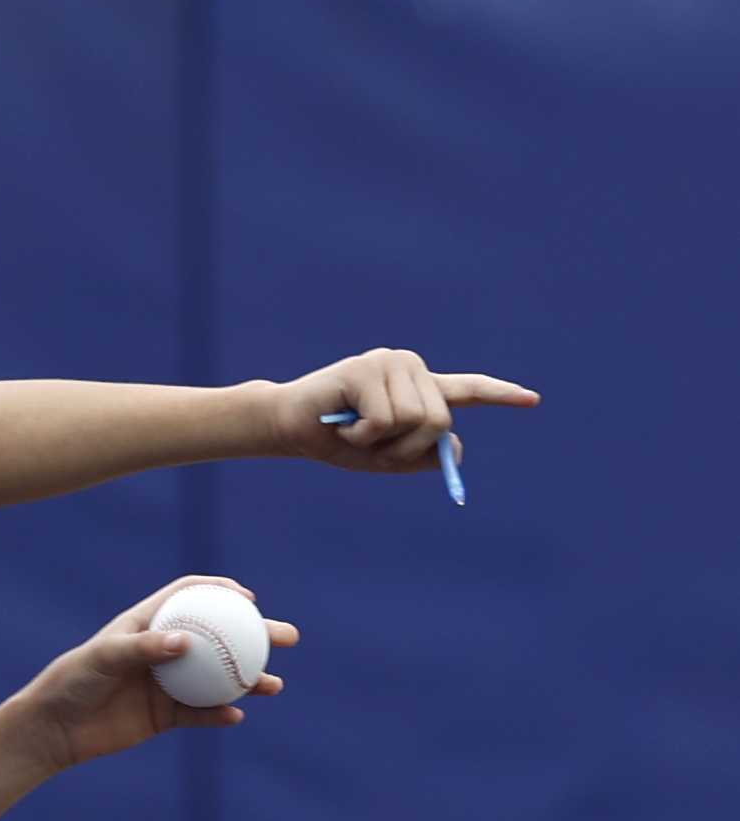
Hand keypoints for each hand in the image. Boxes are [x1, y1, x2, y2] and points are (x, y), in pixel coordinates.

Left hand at [15, 576, 298, 770]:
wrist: (55, 729)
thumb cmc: (72, 682)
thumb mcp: (103, 659)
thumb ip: (143, 649)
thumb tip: (187, 642)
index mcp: (147, 624)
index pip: (190, 595)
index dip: (221, 590)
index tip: (248, 599)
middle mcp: (162, 650)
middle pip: (220, 635)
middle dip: (256, 634)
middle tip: (287, 638)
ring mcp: (167, 683)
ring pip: (220, 677)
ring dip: (250, 679)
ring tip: (273, 685)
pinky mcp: (165, 716)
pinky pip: (201, 714)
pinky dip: (219, 714)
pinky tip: (235, 716)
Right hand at [260, 349, 536, 474]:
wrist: (288, 428)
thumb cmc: (337, 442)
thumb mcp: (388, 458)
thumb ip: (425, 454)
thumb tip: (453, 445)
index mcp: (419, 388)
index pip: (466, 389)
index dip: (500, 395)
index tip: (531, 400)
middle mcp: (410, 367)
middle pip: (440, 420)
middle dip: (407, 449)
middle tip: (372, 447)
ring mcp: (389, 363)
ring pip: (414, 420)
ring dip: (381, 443)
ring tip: (353, 433)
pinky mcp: (365, 368)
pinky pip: (384, 419)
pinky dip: (362, 435)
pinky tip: (341, 424)